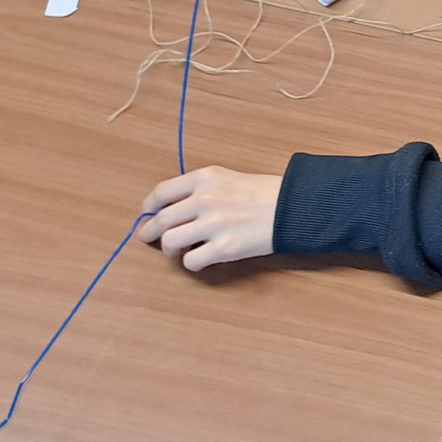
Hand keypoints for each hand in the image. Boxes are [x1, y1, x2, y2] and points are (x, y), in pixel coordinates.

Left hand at [137, 165, 281, 271]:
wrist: (294, 207)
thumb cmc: (265, 192)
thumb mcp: (228, 178)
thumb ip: (200, 189)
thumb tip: (173, 207)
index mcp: (205, 178)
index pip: (161, 192)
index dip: (149, 206)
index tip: (147, 212)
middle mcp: (205, 200)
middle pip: (160, 220)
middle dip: (150, 232)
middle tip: (148, 237)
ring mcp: (213, 225)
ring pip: (170, 243)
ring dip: (170, 249)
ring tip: (178, 249)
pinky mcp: (224, 248)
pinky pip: (191, 261)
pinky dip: (192, 262)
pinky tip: (200, 258)